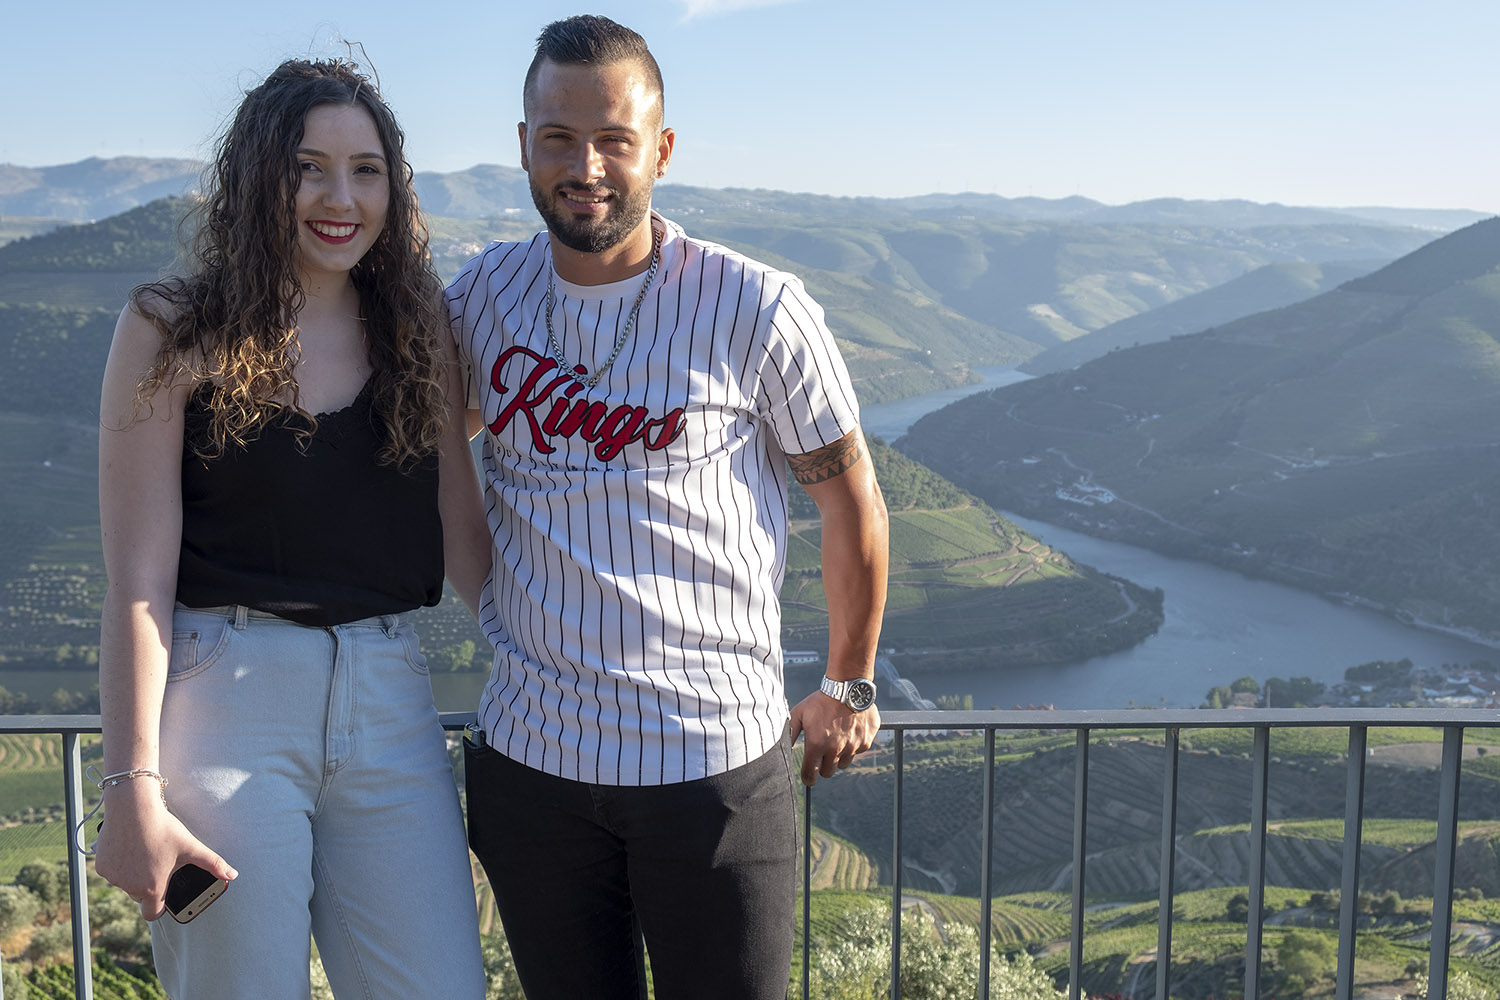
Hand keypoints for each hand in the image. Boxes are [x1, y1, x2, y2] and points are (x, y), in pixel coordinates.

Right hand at [92, 781, 235, 920]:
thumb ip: (213, 864)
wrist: (133, 807)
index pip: (153, 914)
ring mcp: (113, 877)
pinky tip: (130, 846)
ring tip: (146, 852)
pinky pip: (112, 870)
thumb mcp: (191, 846)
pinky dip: (120, 863)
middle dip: (149, 885)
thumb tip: (232, 875)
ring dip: (134, 873)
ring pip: (126, 882)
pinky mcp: (101, 866)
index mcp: (152, 888)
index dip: (161, 907)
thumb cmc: (163, 828)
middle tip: (159, 864)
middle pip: (141, 896)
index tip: (166, 896)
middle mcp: (130, 887)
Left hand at [788, 691, 880, 785]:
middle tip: (822, 752)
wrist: (848, 687)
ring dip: (839, 756)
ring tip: (836, 738)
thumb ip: (789, 732)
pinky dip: (853, 746)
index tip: (808, 778)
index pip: (810, 774)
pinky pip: (857, 752)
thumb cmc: (822, 700)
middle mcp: (835, 749)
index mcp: (817, 744)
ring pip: (843, 764)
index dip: (808, 778)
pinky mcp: (866, 742)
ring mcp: (852, 747)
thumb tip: (783, 748)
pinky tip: (848, 731)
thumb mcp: (800, 713)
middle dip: (823, 766)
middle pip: (828, 772)